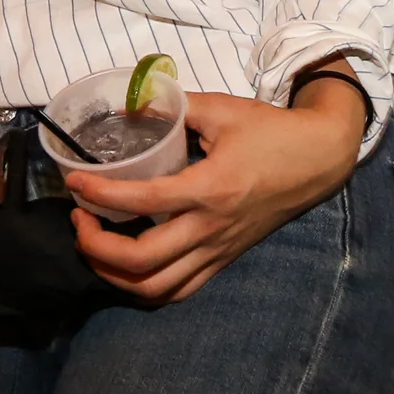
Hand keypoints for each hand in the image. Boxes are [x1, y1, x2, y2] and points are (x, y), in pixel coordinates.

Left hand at [67, 81, 366, 304]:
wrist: (318, 159)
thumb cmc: (270, 131)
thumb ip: (174, 105)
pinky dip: (145, 287)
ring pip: (156, 289)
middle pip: (141, 261)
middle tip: (79, 219)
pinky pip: (179, 290)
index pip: (143, 202)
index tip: (75, 182)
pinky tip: (128, 266)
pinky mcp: (224, 259)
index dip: (100, 195)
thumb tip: (128, 103)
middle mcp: (211, 228)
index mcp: (210, 188)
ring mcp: (218, 250)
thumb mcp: (222, 108)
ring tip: (96, 246)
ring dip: (114, 275)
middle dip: (96, 247)